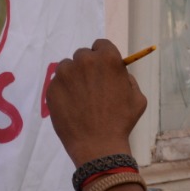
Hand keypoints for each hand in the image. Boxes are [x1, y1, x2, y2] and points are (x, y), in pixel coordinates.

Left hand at [47, 39, 147, 165]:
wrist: (98, 145)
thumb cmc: (121, 122)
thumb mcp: (137, 98)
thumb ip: (127, 79)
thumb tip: (118, 72)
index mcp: (107, 58)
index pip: (101, 45)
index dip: (102, 57)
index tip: (102, 69)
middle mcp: (84, 61)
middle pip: (83, 55)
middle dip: (86, 67)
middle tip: (91, 87)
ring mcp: (65, 74)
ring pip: (67, 67)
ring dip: (72, 77)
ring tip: (80, 98)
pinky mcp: (52, 88)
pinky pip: (57, 84)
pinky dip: (63, 92)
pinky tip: (71, 107)